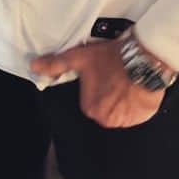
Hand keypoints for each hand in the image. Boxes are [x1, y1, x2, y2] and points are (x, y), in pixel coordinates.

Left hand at [30, 40, 164, 128]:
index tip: (102, 76)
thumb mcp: (79, 58)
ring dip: (124, 101)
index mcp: (90, 109)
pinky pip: (138, 113)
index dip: (96, 86)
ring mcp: (128, 121)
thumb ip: (56, 65)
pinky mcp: (144, 117)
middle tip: (115, 78)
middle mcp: (108, 120)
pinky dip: (137, 104)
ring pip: (122, 111)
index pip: (89, 100)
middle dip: (109, 95)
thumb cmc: (109, 58)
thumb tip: (34, 67)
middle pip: (105, 107)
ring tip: (127, 82)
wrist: (142, 58)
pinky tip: (137, 88)